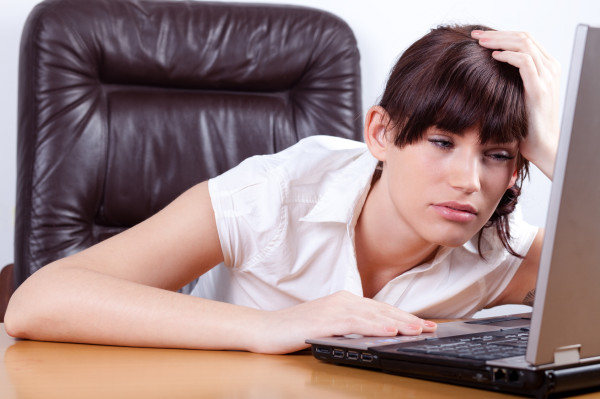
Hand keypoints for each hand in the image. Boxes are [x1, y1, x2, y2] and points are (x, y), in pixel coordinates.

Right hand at [249, 290, 436, 353]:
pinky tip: (389, 331)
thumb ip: (350, 327)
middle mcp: (342, 301)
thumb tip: (375, 335)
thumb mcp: (328, 327)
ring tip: (418, 330)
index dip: (404, 317)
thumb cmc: (295, 330)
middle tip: (430, 328)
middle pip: (381, 310)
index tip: (424, 325)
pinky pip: (354, 323)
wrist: (264, 329)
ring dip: (398, 322)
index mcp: (344, 301)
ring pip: (372, 315)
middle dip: (408, 319)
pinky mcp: (324, 321)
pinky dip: (374, 326)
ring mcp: (333, 309)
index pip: (380, 310)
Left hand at [472, 30, 559, 179]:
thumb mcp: (518, 97)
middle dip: (497, 34)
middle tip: (476, 34)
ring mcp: (546, 76)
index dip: (502, 34)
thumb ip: (511, 82)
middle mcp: (549, 68)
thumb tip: (487, 72)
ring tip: (481, 42)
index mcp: (546, 67)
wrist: (543, 145)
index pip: (525, 40)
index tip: (480, 36)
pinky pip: (525, 62)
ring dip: (500, 40)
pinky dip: (508, 55)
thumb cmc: (527, 125)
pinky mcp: (540, 88)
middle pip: (523, 37)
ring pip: (524, 44)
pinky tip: (494, 56)